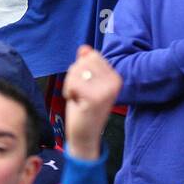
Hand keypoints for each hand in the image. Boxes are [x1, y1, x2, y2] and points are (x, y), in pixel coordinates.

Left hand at [62, 45, 120, 159]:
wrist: (85, 136)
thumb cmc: (84, 108)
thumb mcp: (86, 83)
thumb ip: (86, 64)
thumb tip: (84, 48)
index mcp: (115, 77)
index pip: (91, 55)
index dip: (81, 69)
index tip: (85, 86)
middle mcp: (115, 81)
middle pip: (83, 60)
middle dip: (74, 75)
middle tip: (80, 93)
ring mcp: (107, 90)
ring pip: (77, 69)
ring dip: (70, 84)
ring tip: (78, 98)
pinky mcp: (95, 98)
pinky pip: (73, 82)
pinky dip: (69, 91)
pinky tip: (77, 102)